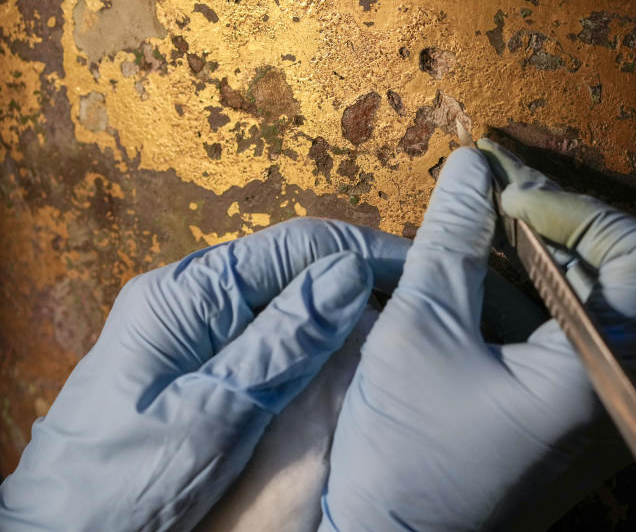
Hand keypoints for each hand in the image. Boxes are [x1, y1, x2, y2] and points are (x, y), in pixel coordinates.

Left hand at [0, 218, 408, 531]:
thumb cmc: (123, 483)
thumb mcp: (214, 412)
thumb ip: (281, 341)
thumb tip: (351, 274)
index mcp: (185, 294)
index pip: (295, 245)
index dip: (364, 250)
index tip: (420, 268)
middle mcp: (190, 296)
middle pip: (294, 264)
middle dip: (359, 273)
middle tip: (420, 300)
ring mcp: (195, 326)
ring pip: (288, 296)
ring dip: (343, 304)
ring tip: (398, 322)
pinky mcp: (202, 358)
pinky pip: (272, 330)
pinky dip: (317, 335)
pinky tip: (349, 350)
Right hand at [320, 141, 635, 530]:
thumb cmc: (405, 459)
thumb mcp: (422, 331)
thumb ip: (452, 238)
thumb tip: (471, 167)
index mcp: (597, 375)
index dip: (580, 210)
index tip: (510, 199)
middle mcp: (610, 392)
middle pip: (608, 273)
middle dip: (544, 221)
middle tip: (482, 188)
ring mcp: (587, 408)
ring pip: (576, 301)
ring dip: (522, 255)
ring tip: (465, 223)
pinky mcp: (557, 416)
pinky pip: (551, 336)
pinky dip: (512, 297)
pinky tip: (462, 275)